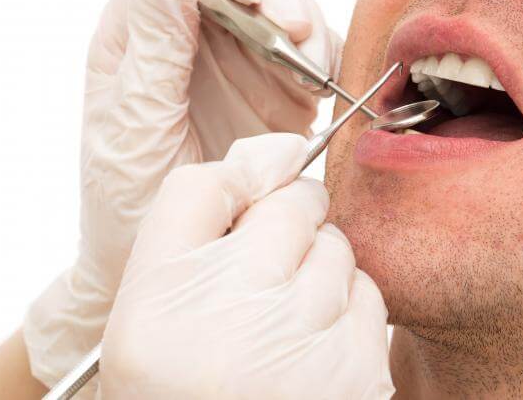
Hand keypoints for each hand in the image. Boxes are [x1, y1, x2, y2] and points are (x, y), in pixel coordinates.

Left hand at [24, 0, 341, 390]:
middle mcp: (192, 27)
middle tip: (295, 34)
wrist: (174, 260)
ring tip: (311, 72)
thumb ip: (152, 51)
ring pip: (283, 1)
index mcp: (140, 28)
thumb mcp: (133, 129)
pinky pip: (313, 48)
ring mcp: (239, 52)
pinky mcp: (279, 81)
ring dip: (305, 27)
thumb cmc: (129, 202)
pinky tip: (323, 84)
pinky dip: (327, 57)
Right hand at [99, 133, 393, 399]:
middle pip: (296, 207)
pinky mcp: (360, 369)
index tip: (244, 224)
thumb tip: (280, 147)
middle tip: (260, 287)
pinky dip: (346, 312)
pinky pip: (368, 295)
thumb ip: (201, 208)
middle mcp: (235, 315)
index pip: (220, 184)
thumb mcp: (153, 300)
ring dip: (319, 273)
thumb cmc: (182, 381)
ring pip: (338, 249)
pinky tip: (313, 351)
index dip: (243, 198)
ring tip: (283, 327)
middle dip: (287, 231)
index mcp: (164, 297)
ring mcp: (307, 344)